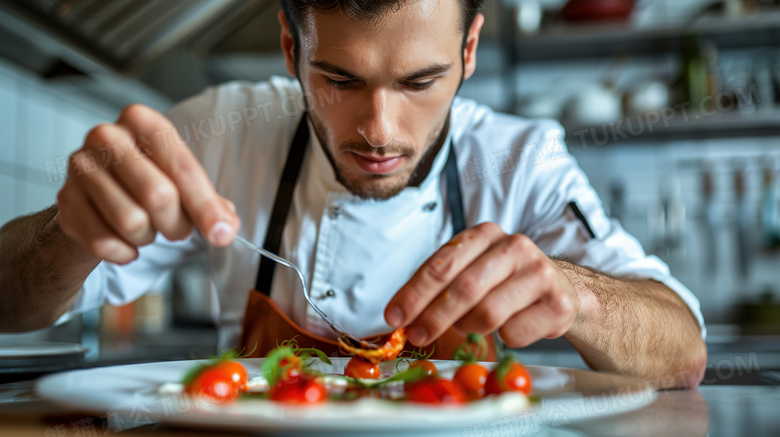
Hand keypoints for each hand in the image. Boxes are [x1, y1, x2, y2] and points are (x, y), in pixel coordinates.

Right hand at [57, 104, 239, 263]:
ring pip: (131, 222)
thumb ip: (210, 204)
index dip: (206, 206)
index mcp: (143, 122)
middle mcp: (107, 136)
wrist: (95, 199)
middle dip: (177, 224)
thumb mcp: (183, 183)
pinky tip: (127, 243)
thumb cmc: (146, 183)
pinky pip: (104, 242)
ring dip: (148, 237)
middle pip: (157, 195)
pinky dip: (124, 252)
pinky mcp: (65, 201)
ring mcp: (80, 167)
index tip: (222, 234)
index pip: (183, 168)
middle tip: (178, 229)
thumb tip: (226, 228)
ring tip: (148, 229)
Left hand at [385, 222, 578, 347]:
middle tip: (416, 336)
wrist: (560, 289)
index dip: (414, 294)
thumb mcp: (470, 270)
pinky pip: (515, 333)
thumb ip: (437, 286)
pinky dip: (503, 338)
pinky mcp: (557, 302)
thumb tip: (399, 314)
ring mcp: (539, 273)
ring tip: (471, 326)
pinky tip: (510, 326)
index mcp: (484, 234)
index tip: (394, 317)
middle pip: (463, 289)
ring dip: (470, 328)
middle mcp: (514, 246)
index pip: (441, 265)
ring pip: (488, 313)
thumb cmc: (504, 281)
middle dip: (433, 317)